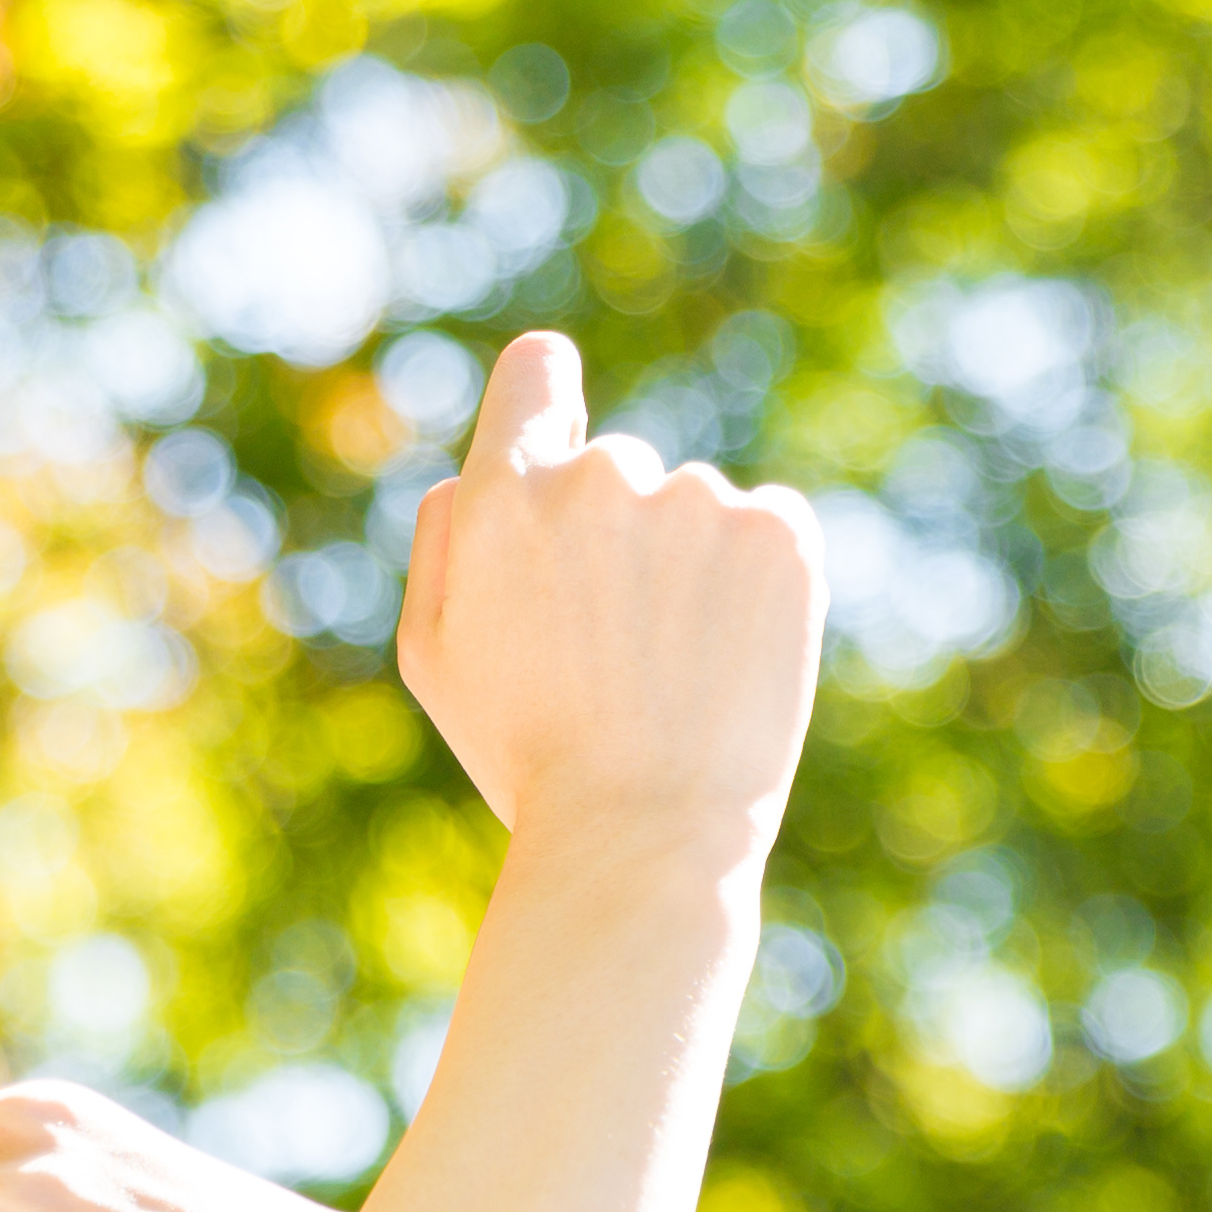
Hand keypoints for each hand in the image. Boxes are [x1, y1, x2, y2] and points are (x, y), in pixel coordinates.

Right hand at [397, 331, 827, 877]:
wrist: (643, 836)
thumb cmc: (529, 756)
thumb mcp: (434, 654)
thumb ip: (447, 537)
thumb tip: (478, 469)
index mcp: (502, 495)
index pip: (534, 376)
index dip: (547, 395)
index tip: (564, 415)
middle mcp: (598, 475)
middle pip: (615, 469)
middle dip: (618, 537)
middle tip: (616, 650)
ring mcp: (695, 499)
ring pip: (694, 511)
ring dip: (692, 568)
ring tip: (676, 673)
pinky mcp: (776, 534)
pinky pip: (768, 529)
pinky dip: (759, 582)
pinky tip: (732, 659)